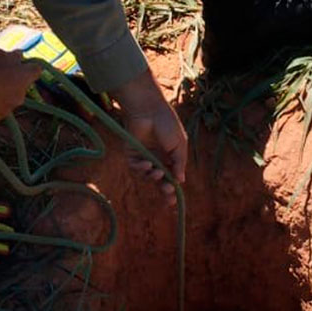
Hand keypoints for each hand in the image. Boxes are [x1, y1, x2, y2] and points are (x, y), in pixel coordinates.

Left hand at [110, 72, 186, 207]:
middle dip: (164, 189)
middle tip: (168, 195)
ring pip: (147, 176)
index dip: (173, 188)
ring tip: (158, 173)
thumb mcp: (179, 145)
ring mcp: (144, 156)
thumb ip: (179, 163)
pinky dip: (141, 169)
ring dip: (153, 177)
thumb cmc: (167, 124)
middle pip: (159, 180)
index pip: (172, 176)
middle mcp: (157, 157)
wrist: (149, 110)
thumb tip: (181, 181)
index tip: (175, 200)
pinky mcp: (131, 153)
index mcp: (170, 155)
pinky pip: (135, 168)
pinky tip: (147, 165)